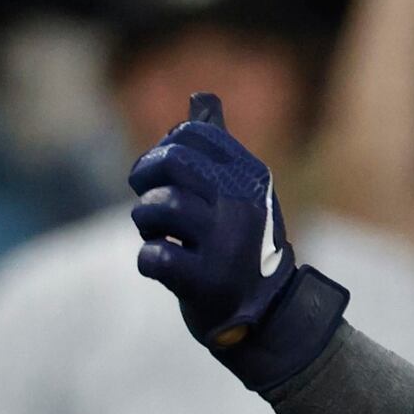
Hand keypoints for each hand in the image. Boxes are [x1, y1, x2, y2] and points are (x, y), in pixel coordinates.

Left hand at [129, 95, 344, 384]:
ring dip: (145, 221)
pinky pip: (154, 256)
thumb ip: (218, 145)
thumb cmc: (243, 247)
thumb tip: (201, 96)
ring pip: (159, 208)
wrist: (267, 317)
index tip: (160, 171)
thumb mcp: (241, 192)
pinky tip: (160, 264)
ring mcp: (225, 243)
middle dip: (146, 176)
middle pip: (173, 162)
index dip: (163, 147)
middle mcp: (241, 203)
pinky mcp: (206, 282)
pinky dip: (148, 259)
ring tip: (156, 234)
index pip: (192, 134)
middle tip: (145, 196)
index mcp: (250, 175)